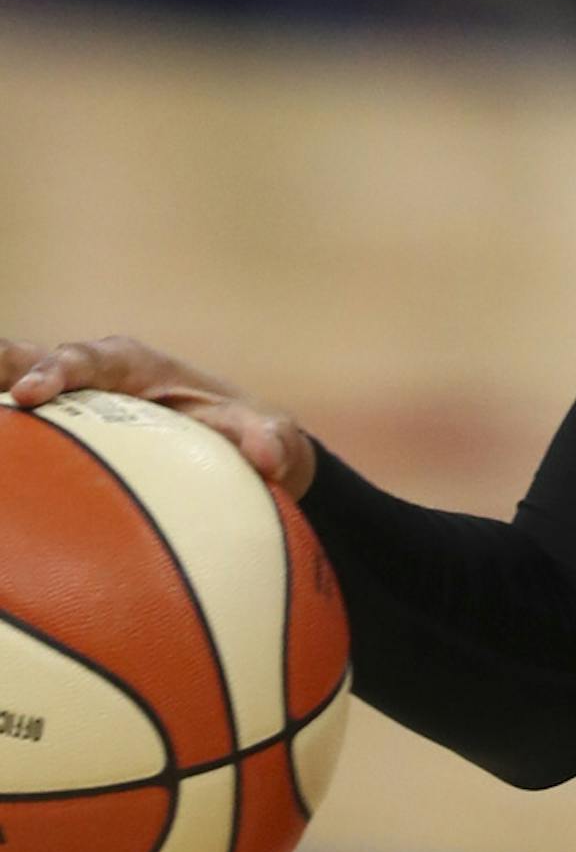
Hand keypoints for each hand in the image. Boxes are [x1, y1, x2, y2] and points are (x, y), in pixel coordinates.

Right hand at [0, 334, 314, 495]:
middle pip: (26, 359)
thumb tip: (270, 457)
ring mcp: (68, 403)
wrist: (238, 448)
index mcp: (133, 364)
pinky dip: (8, 440)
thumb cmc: (252, 437)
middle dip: (1, 370)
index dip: (56, 369)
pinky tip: (1, 493)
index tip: (33, 394)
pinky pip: (20, 435)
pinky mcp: (59, 431)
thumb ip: (273, 442)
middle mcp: (91, 375)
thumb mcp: (272, 439)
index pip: (87, 358)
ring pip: (9, 389)